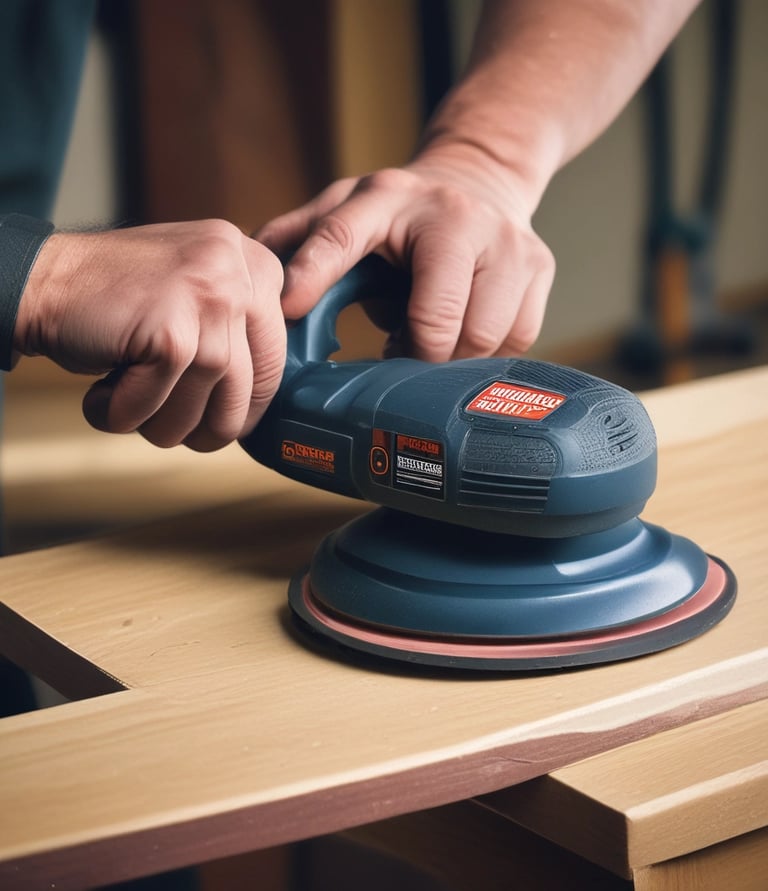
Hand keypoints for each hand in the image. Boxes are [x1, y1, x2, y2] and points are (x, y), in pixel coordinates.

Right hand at [17, 219, 285, 451]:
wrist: (41, 279)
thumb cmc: (117, 301)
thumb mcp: (196, 295)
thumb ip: (238, 330)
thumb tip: (264, 400)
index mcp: (254, 264)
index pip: (277, 359)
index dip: (245, 402)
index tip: (216, 414)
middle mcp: (240, 273)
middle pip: (250, 390)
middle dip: (208, 425)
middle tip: (172, 427)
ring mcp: (210, 299)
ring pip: (209, 409)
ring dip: (161, 424)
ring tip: (126, 399)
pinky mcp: (173, 333)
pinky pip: (163, 407)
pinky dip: (126, 414)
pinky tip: (103, 392)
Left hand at [254, 146, 554, 361]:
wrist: (483, 181)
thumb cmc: (400, 213)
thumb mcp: (345, 212)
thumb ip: (298, 241)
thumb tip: (252, 280)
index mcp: (386, 199)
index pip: (342, 235)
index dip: (315, 274)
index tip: (291, 310)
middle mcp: (452, 215)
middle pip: (439, 317)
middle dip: (418, 355)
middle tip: (401, 359)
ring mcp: (506, 240)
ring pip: (483, 337)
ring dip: (453, 359)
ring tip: (431, 346)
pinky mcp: (542, 266)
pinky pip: (516, 340)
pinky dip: (487, 355)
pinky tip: (465, 339)